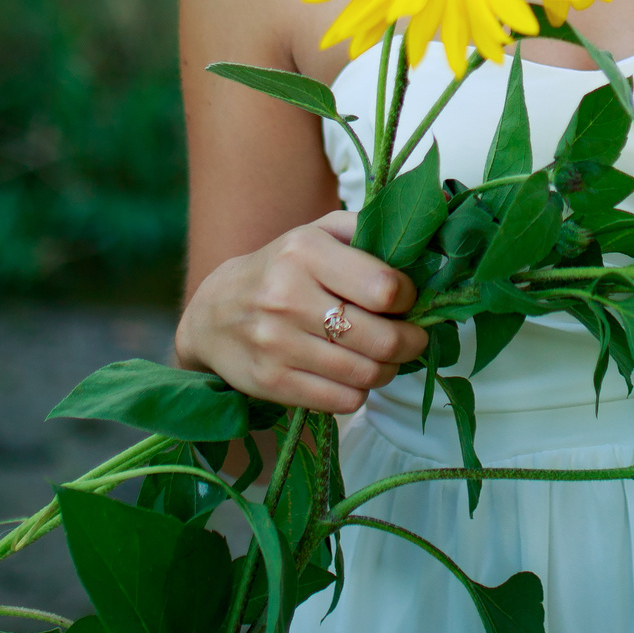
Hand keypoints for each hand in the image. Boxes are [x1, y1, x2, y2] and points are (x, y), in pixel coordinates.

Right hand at [174, 211, 431, 413]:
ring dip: (387, 369)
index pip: (385, 289)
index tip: (406, 299)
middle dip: (411, 341)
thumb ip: (367, 231)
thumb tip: (421, 246)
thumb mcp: (317, 233)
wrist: (213, 313)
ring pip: (366, 374)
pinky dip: (359, 391)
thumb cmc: (282, 269)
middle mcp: (287, 296)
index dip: (409, 298)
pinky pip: (342, 401)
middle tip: (412, 337)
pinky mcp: (270, 382)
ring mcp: (276, 343)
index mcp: (306, 252)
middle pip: (382, 338)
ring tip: (384, 356)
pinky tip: (352, 374)